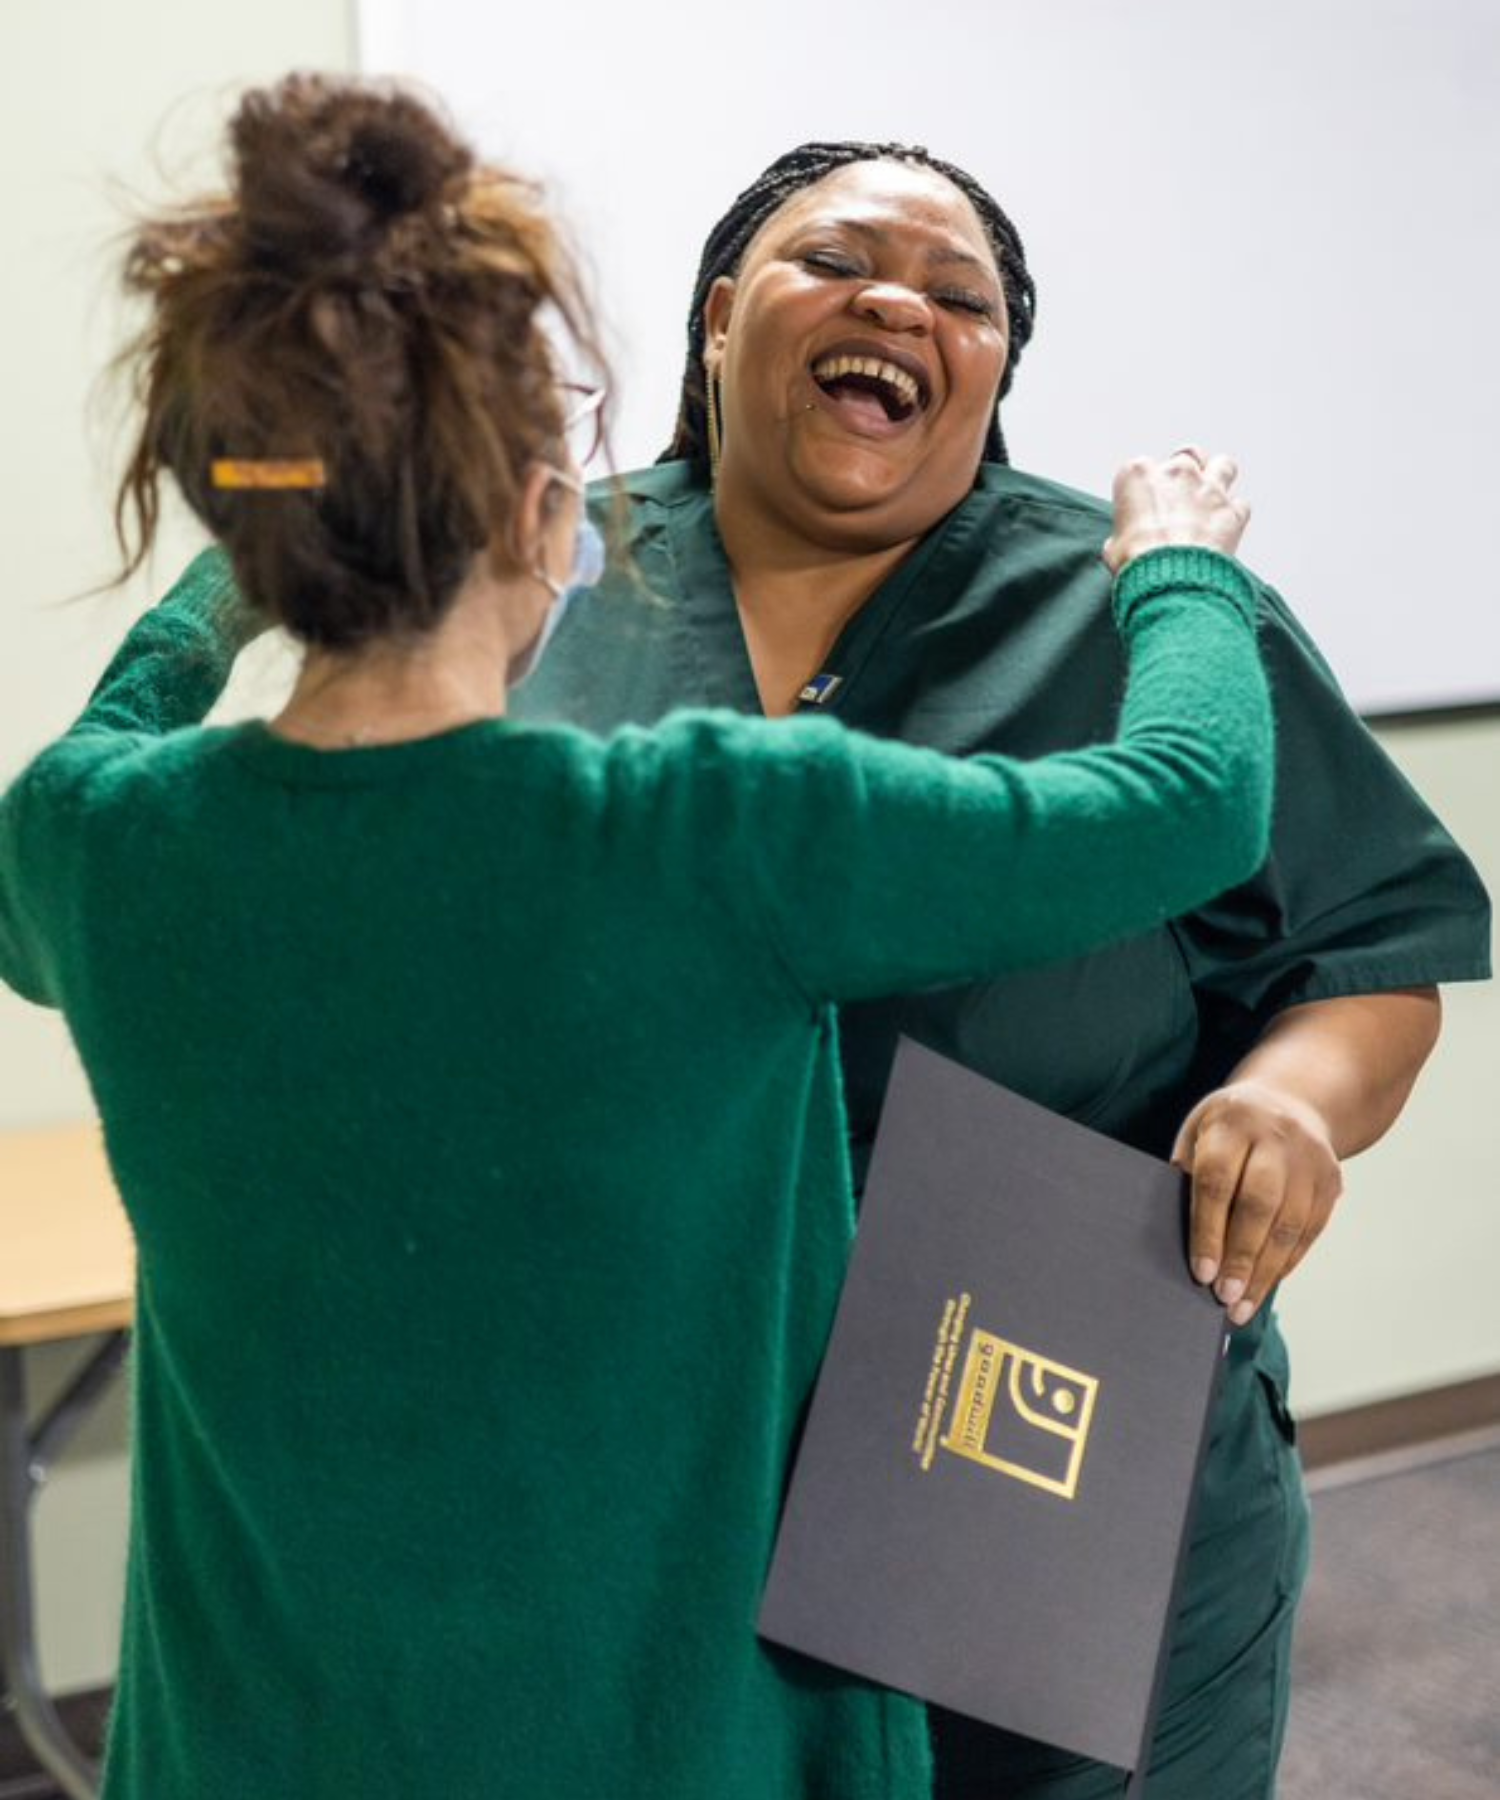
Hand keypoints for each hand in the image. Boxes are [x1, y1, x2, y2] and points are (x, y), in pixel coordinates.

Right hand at [1102, 445, 1250, 574]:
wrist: (1170, 581)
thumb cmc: (1138, 562)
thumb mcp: (1113, 547)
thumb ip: (1124, 534)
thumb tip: (1125, 543)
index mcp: (1139, 475)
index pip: (1141, 469)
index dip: (1144, 489)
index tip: (1143, 506)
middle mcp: (1176, 473)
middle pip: (1187, 456)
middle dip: (1185, 471)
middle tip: (1180, 493)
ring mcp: (1208, 489)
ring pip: (1223, 465)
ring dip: (1218, 477)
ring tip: (1211, 496)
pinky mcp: (1232, 511)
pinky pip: (1240, 505)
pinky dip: (1234, 514)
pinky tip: (1224, 527)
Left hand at [1172, 1078, 1343, 1325]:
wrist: (1293, 1100)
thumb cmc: (1229, 1129)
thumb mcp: (1199, 1133)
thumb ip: (1189, 1174)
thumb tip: (1176, 1237)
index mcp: (1232, 1122)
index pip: (1217, 1181)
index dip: (1208, 1230)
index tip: (1201, 1272)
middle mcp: (1276, 1138)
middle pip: (1259, 1205)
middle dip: (1240, 1257)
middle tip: (1224, 1298)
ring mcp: (1310, 1159)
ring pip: (1290, 1224)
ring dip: (1265, 1271)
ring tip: (1242, 1307)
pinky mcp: (1331, 1181)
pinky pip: (1309, 1231)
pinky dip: (1286, 1263)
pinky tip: (1265, 1285)